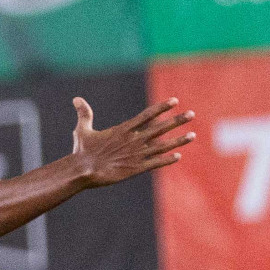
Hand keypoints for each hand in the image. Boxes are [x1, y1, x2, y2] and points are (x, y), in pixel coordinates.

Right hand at [71, 97, 194, 187]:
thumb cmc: (82, 151)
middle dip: (177, 120)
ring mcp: (136, 154)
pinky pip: (155, 163)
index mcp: (123, 130)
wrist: (83, 170)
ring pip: (162, 145)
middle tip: (192, 114)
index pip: (147, 115)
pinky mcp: (135, 168)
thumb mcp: (82, 130)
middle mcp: (134, 140)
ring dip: (178, 140)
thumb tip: (76, 99)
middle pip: (160, 128)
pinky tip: (178, 156)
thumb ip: (84, 114)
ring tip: (193, 134)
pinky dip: (167, 160)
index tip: (175, 101)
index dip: (162, 107)